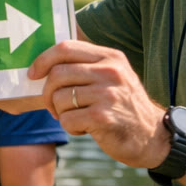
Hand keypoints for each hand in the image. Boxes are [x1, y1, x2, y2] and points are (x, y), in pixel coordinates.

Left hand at [29, 39, 168, 167]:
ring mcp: (108, 94)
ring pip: (59, 98)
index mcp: (110, 57)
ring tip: (78, 117)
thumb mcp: (111, 77)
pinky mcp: (103, 117)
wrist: (153, 137)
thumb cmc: (122, 107)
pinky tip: (85, 129)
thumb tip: (41, 66)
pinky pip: (67, 119)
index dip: (42, 60)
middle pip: (57, 74)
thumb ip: (85, 67)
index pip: (65, 48)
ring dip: (61, 113)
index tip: (33, 74)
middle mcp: (110, 71)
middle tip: (55, 107)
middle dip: (48, 94)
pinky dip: (70, 127)